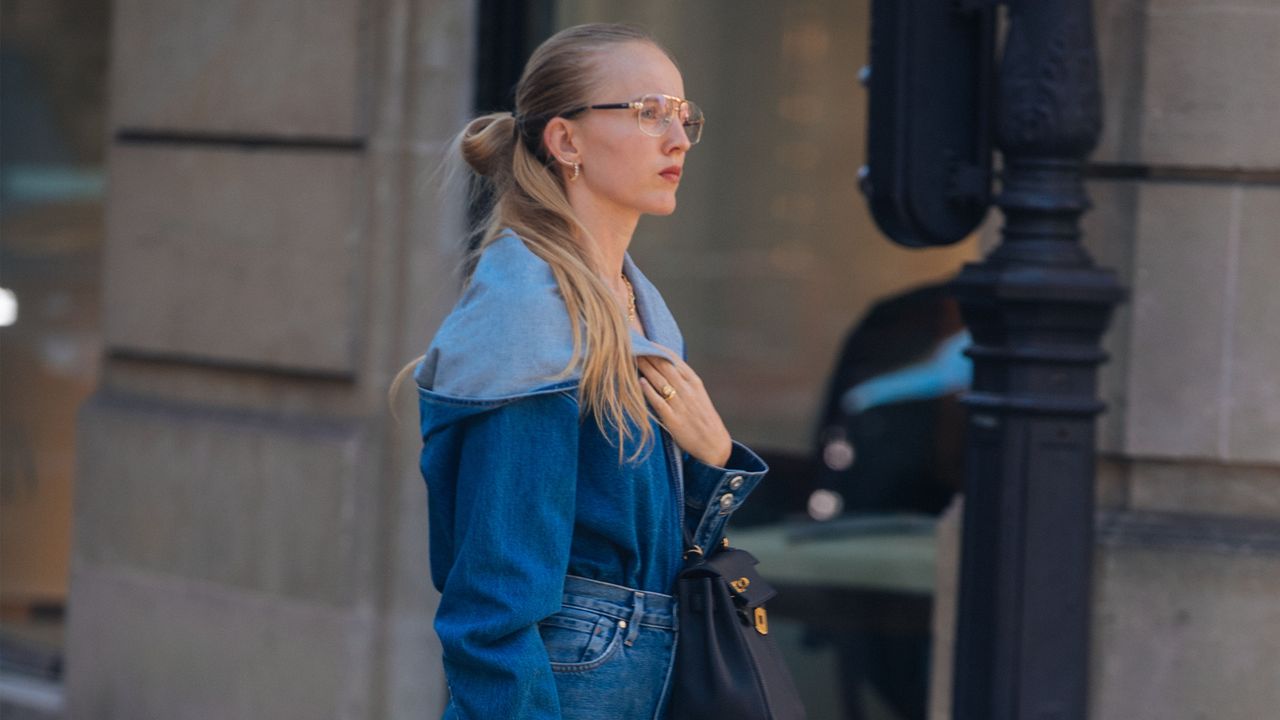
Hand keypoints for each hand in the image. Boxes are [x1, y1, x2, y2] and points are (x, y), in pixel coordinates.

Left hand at [637, 346, 732, 466]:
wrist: (714, 444)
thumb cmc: (703, 418)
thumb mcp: (698, 394)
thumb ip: (683, 380)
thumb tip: (665, 365)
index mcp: (694, 382)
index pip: (674, 360)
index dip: (658, 349)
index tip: (646, 341)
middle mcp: (688, 391)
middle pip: (664, 367)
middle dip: (648, 355)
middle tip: (633, 345)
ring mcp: (681, 405)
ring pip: (660, 381)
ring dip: (645, 368)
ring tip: (632, 358)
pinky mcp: (674, 420)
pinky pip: (659, 403)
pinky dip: (649, 392)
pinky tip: (640, 382)